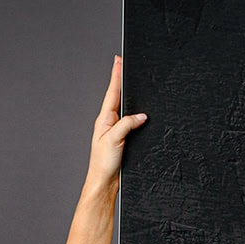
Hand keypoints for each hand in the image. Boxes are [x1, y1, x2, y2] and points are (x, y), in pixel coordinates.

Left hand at [85, 54, 146, 191]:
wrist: (104, 183)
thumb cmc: (103, 164)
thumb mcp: (114, 139)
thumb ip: (127, 124)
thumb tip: (141, 115)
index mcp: (104, 119)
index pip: (112, 92)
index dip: (116, 75)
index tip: (118, 60)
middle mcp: (109, 122)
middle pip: (117, 96)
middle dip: (121, 79)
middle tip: (122, 62)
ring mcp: (116, 130)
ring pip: (125, 108)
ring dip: (127, 94)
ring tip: (129, 79)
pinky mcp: (123, 139)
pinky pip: (130, 121)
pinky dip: (135, 112)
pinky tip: (139, 109)